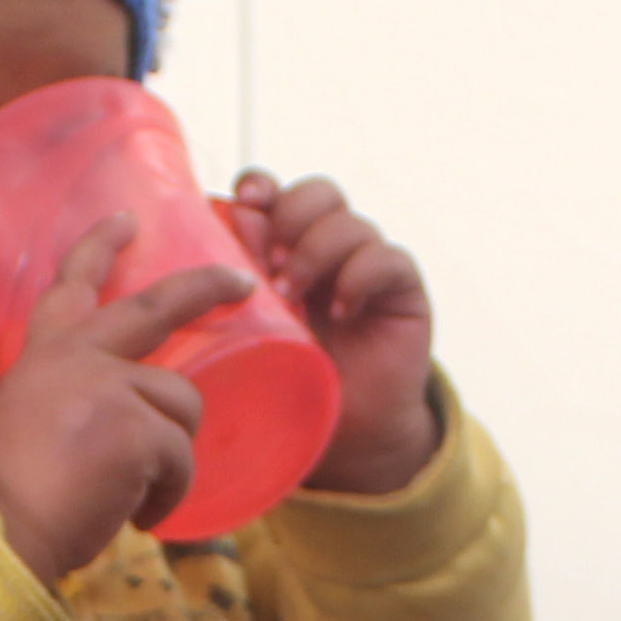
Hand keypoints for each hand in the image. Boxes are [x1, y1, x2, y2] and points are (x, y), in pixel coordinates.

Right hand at [0, 215, 242, 580]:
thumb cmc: (13, 501)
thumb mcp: (31, 426)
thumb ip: (73, 404)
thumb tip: (125, 426)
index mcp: (44, 358)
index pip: (72, 287)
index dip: (99, 249)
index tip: (127, 221)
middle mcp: (75, 357)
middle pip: (156, 306)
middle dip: (205, 287)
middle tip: (242, 281)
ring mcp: (107, 386)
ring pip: (182, 407)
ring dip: (172, 459)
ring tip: (134, 495)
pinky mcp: (135, 426)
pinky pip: (182, 457)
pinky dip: (168, 495)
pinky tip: (138, 516)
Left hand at [231, 170, 437, 495]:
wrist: (348, 433)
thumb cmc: (288, 384)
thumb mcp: (251, 335)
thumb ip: (236, 286)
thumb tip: (219, 233)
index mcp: (283, 249)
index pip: (275, 193)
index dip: (260, 187)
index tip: (245, 203)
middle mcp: (327, 247)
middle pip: (318, 193)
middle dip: (290, 218)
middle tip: (270, 266)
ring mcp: (366, 263)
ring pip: (350, 222)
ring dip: (316, 252)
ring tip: (295, 298)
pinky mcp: (402, 288)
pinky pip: (388, 258)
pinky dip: (361, 276)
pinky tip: (341, 311)